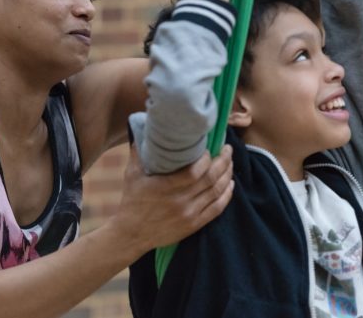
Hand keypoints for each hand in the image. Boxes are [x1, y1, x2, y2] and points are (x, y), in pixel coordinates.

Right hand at [112, 145, 233, 251]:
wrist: (131, 234)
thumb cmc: (131, 201)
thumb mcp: (132, 174)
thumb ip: (138, 151)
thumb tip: (143, 129)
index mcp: (166, 187)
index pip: (196, 171)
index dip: (207, 158)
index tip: (209, 148)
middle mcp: (180, 201)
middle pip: (211, 179)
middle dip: (223, 161)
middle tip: (227, 149)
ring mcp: (189, 214)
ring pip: (217, 192)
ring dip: (227, 175)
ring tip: (230, 163)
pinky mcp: (194, 225)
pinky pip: (217, 209)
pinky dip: (227, 195)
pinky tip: (231, 184)